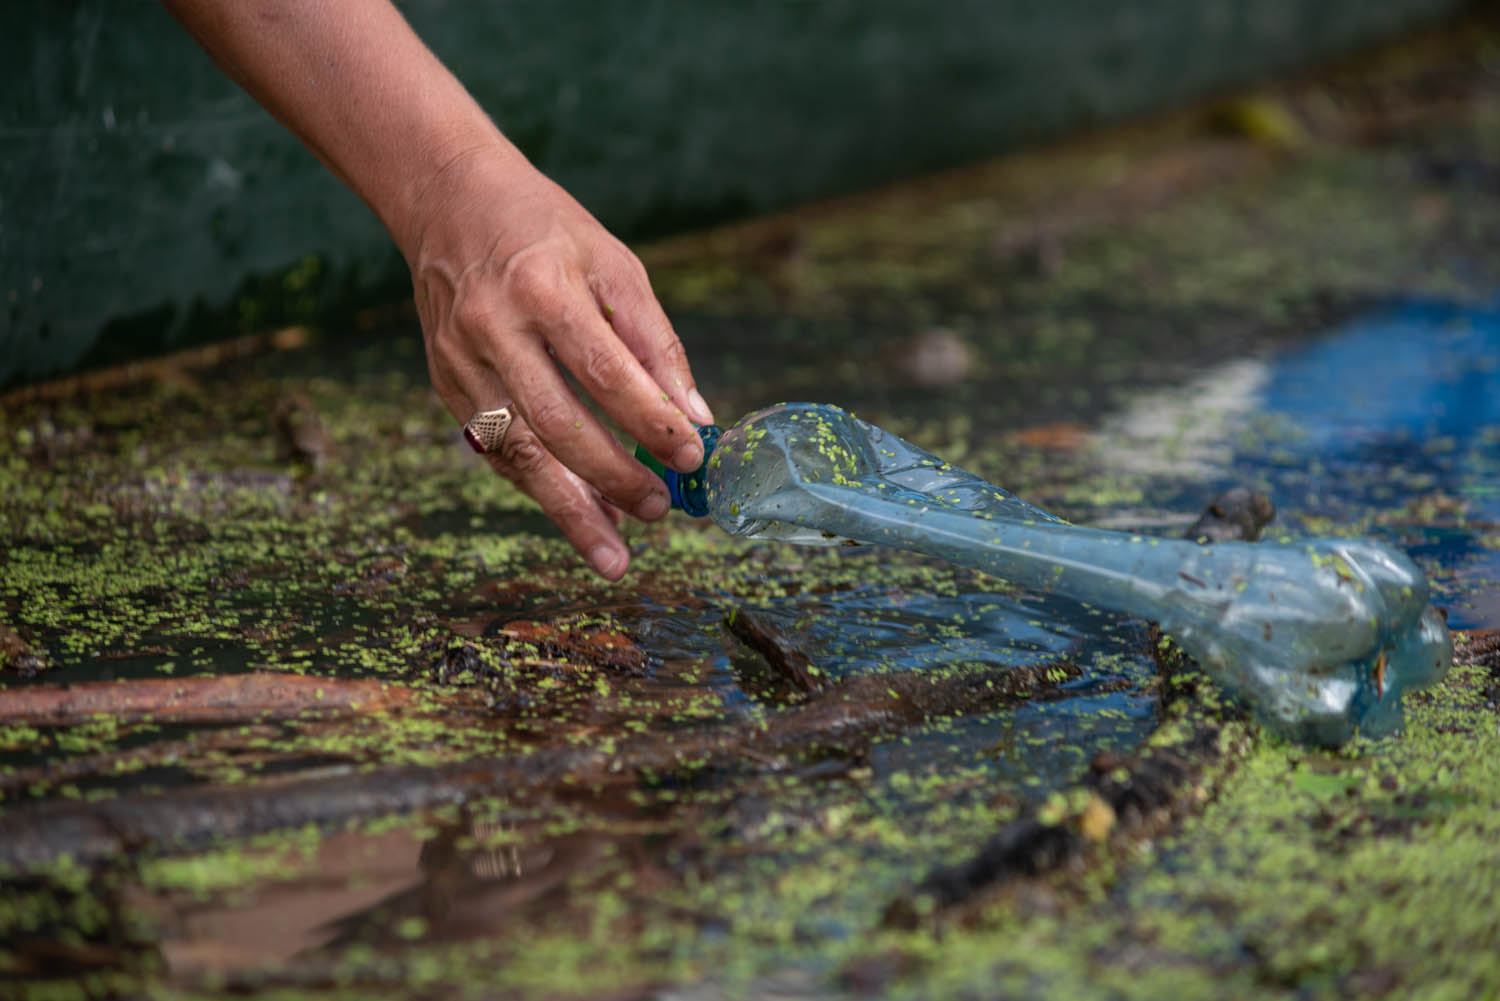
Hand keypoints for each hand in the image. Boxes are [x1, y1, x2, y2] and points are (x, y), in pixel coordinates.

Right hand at [403, 145, 714, 579]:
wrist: (448, 201)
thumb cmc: (548, 232)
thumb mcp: (614, 265)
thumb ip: (654, 343)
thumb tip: (695, 420)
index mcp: (543, 287)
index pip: (604, 370)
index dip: (650, 420)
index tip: (691, 456)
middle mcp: (493, 328)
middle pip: (556, 424)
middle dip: (612, 480)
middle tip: (660, 512)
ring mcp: (460, 361)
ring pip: (519, 452)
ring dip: (570, 509)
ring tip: (614, 554)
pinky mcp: (444, 383)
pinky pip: (497, 450)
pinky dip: (539, 486)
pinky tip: (578, 512)